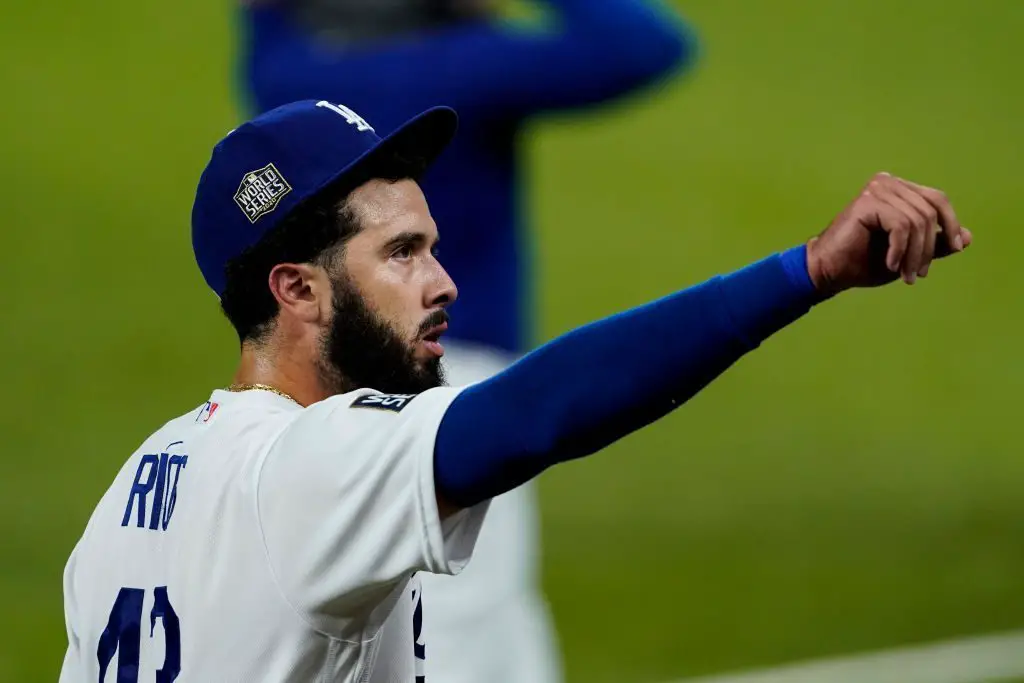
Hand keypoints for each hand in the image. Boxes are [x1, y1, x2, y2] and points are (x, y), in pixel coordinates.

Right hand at [805, 172, 972, 294]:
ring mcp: (876, 190)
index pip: (937, 199)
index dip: (951, 223)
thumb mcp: (909, 254)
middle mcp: (887, 182)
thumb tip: (968, 238)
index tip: (955, 248)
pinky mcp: (867, 203)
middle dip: (929, 246)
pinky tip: (890, 265)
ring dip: (915, 254)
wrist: (828, 271)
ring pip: (917, 221)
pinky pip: (900, 226)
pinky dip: (900, 250)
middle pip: (930, 210)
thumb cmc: (864, 262)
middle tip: (919, 274)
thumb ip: (935, 244)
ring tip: (906, 275)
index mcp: (898, 189)